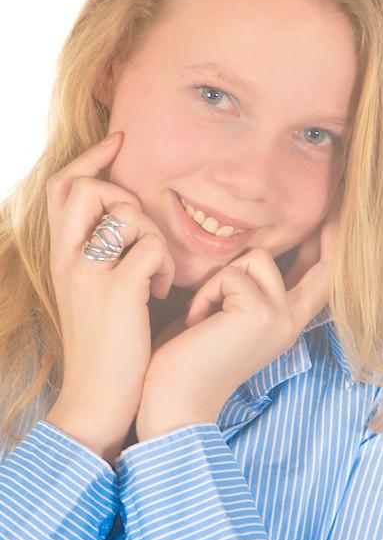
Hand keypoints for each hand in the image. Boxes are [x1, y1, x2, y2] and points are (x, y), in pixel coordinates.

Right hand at [44, 130, 175, 464]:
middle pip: (86, 186)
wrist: (96, 399)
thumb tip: (129, 222)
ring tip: (157, 271)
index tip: (119, 141)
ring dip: (152, 234)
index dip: (90, 156)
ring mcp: (88, 273)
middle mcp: (66, 257)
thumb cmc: (105, 344)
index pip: (63, 185)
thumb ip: (100, 254)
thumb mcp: (90, 292)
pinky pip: (151, 248)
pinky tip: (162, 291)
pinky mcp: (117, 292)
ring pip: (125, 211)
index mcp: (60, 254)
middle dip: (121, 193)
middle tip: (141, 228)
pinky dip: (165, 266)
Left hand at [136, 185, 342, 440]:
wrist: (173, 401)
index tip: (336, 223)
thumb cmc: (188, 358)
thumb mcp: (224, 316)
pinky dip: (205, 295)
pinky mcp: (260, 312)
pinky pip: (230, 275)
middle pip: (320, 267)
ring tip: (205, 313)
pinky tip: (198, 324)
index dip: (329, 250)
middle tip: (335, 212)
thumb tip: (249, 256)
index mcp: (283, 324)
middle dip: (329, 236)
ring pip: (256, 258)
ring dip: (221, 279)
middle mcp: (290, 321)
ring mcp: (280, 317)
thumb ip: (244, 289)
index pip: (316, 282)